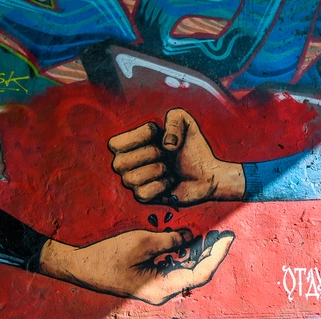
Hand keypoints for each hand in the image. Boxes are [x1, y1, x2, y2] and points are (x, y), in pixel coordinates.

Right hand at [38, 228, 234, 304]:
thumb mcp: (141, 242)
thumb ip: (170, 240)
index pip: (200, 273)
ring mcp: (157, 288)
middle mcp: (163, 292)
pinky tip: (191, 240)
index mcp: (162, 288)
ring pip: (187, 271)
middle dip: (212, 253)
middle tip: (224, 233)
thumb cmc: (108, 256)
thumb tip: (190, 236)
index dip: (217, 255)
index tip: (228, 237)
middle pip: (197, 273)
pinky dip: (185, 254)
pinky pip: (176, 269)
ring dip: (200, 253)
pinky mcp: (152, 281)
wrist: (81, 267)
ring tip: (212, 234)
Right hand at [108, 109, 244, 205]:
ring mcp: (133, 182)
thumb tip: (166, 145)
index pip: (114, 144)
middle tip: (166, 154)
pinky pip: (143, 193)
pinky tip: (170, 181)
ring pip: (131, 179)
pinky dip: (161, 185)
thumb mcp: (185, 122)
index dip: (137, 137)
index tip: (156, 132)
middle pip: (120, 162)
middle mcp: (127, 163)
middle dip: (150, 155)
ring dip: (157, 170)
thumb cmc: (192, 148)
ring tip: (169, 167)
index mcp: (129, 144)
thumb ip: (174, 118)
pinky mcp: (144, 197)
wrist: (207, 173)